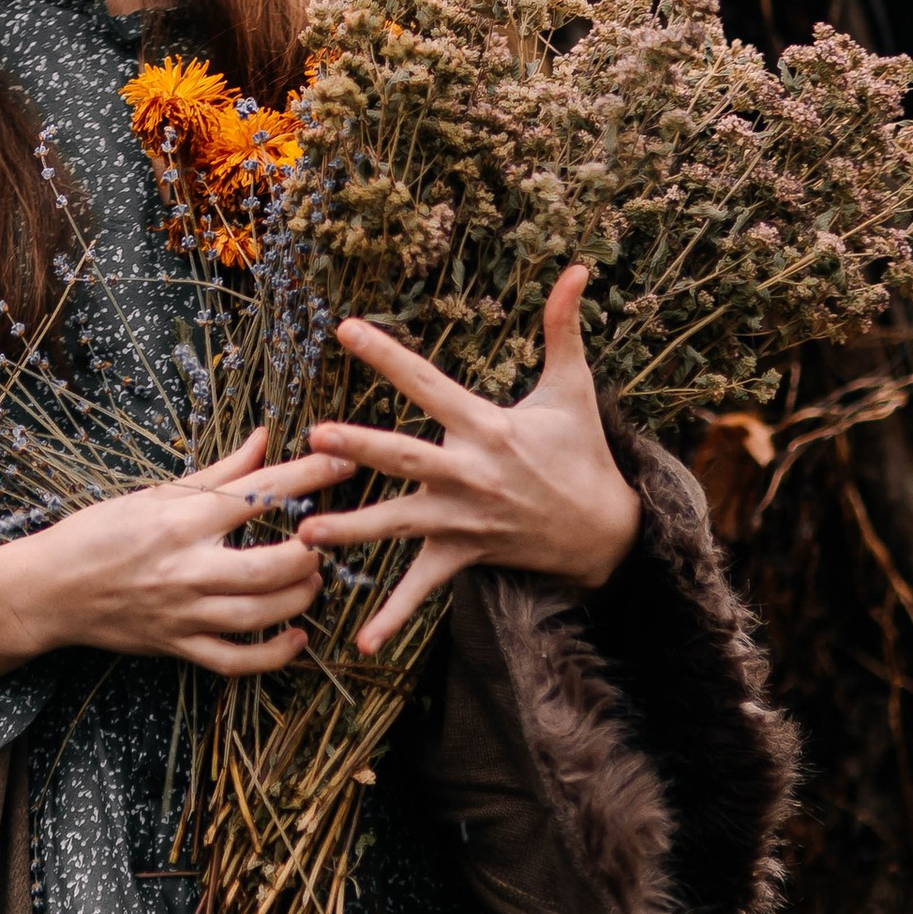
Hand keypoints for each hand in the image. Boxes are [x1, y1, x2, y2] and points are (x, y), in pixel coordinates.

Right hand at [0, 426, 341, 707]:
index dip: (310, 478)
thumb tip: (266, 438)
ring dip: (300, 597)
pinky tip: (296, 637)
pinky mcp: (178, 646)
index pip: (261, 493)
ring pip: (262, 614)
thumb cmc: (101, 532)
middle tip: (328, 537)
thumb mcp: (157, 492)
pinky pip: (235, 661)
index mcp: (182, 519)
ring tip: (314, 580)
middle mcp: (187, 567)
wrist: (50, 590)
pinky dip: (273, 654)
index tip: (345, 464)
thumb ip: (219, 472)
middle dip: (313, 551)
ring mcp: (184, 612)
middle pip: (273, 565)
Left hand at [297, 262, 639, 656]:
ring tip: (304, 534)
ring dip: (353, 531)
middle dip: (362, 449)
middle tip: (316, 438)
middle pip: (406, 458)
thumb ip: (564, 327)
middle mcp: (470, 475)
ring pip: (399, 525)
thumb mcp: (573, 389)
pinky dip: (395, 617)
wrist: (608, 531)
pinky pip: (423, 589)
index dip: (388, 356)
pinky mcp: (463, 555)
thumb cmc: (580, 452)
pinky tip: (361, 644)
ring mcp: (463, 520)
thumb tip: (578, 269)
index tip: (345, 329)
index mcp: (487, 428)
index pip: (427, 384)